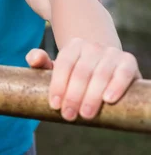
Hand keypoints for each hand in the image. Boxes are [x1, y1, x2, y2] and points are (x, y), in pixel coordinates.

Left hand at [27, 37, 141, 120]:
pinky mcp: (128, 61)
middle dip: (74, 96)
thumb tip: (34, 59)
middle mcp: (92, 47)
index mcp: (72, 47)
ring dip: (92, 96)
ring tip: (85, 114)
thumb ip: (39, 61)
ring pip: (100, 74)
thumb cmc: (74, 70)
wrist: (103, 63)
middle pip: (81, 72)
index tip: (55, 105)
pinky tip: (108, 99)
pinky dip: (116, 85)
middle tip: (69, 115)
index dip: (58, 85)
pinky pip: (123, 73)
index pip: (63, 65)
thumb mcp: (55, 66)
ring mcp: (111, 53)